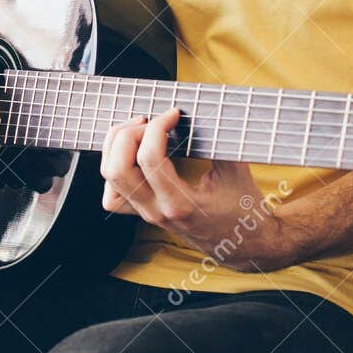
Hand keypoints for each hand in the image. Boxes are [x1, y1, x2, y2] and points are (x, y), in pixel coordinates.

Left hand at [99, 108, 289, 268]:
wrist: (243, 243)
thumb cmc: (242, 208)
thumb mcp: (236, 171)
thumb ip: (218, 142)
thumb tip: (208, 109)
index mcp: (181, 202)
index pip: (150, 158)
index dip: (158, 126)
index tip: (174, 114)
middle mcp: (157, 210)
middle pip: (117, 169)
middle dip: (127, 135)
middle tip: (150, 122)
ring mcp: (147, 213)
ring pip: (109, 181)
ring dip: (116, 149)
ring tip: (138, 133)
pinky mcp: (143, 213)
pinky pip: (113, 196)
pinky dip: (115, 169)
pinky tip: (133, 155)